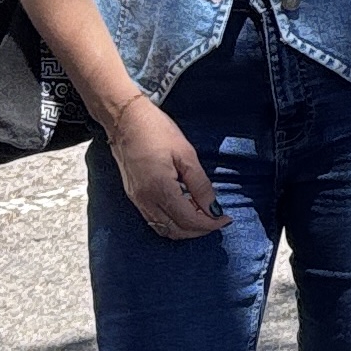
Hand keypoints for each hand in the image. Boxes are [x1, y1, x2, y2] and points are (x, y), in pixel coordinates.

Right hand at [108, 94, 221, 240]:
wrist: (124, 120)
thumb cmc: (155, 130)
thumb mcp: (186, 154)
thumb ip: (200, 185)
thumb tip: (213, 208)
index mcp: (160, 189)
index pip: (189, 220)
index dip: (210, 224)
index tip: (225, 219)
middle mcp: (146, 200)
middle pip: (176, 230)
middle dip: (199, 230)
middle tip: (217, 220)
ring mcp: (137, 200)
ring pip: (164, 229)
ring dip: (185, 229)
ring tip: (203, 216)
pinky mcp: (133, 196)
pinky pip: (154, 220)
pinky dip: (171, 222)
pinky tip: (183, 210)